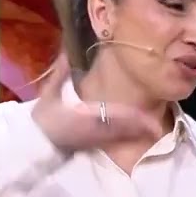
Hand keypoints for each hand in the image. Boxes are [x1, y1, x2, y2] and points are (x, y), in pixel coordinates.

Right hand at [30, 55, 164, 151]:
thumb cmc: (43, 118)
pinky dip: (129, 137)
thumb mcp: (48, 94)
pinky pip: (115, 140)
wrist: (37, 141)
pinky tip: (141, 136)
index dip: (129, 118)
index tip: (144, 116)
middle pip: (121, 128)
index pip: (111, 117)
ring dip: (137, 133)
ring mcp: (95, 139)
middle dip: (139, 127)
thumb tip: (65, 52)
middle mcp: (93, 129)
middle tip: (158, 126)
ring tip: (156, 130)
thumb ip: (60, 74)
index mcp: (84, 117)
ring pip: (120, 136)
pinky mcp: (94, 144)